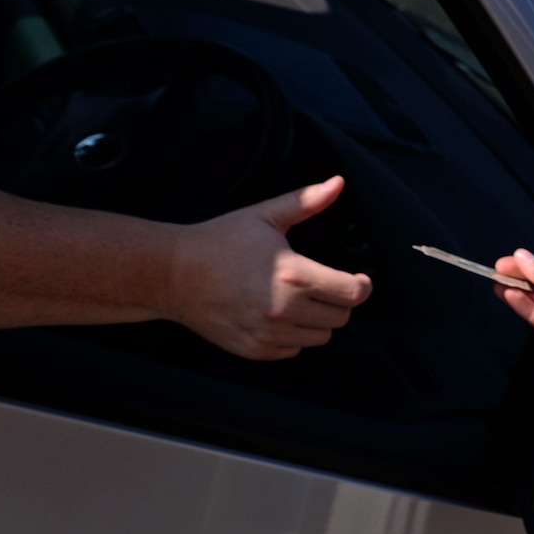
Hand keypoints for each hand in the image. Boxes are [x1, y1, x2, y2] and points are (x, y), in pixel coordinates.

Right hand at [167, 177, 372, 360]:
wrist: (171, 273)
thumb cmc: (219, 242)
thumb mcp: (264, 216)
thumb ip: (306, 202)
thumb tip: (337, 183)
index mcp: (293, 274)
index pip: (353, 293)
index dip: (362, 286)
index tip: (359, 280)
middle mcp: (283, 308)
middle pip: (341, 317)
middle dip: (338, 301)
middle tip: (323, 286)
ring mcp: (268, 333)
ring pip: (320, 337)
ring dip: (317, 320)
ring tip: (297, 299)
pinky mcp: (254, 349)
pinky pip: (293, 350)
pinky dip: (293, 336)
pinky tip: (277, 314)